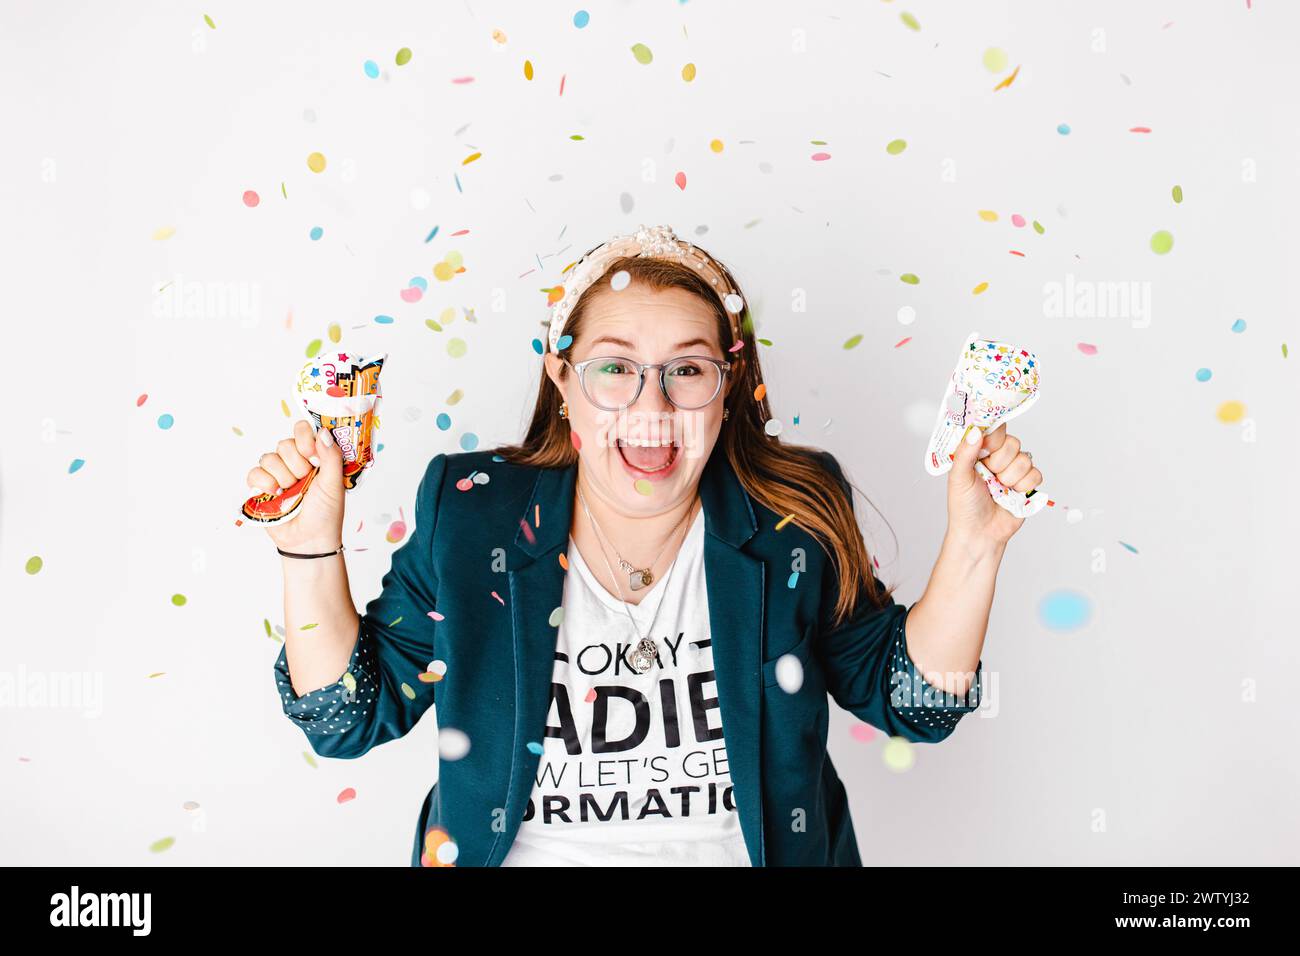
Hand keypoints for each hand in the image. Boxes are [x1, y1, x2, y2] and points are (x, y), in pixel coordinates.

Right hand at [245, 420, 345, 551]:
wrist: (310, 540)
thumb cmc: (326, 513)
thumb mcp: (335, 483)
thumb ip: (331, 456)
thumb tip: (323, 431)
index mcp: (313, 458)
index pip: (302, 431)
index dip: (304, 439)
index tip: (313, 457)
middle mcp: (294, 463)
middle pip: (284, 444)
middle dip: (297, 465)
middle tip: (305, 481)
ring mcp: (276, 475)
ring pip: (268, 458)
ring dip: (283, 476)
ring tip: (292, 492)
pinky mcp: (261, 488)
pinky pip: (254, 473)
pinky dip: (265, 483)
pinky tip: (276, 494)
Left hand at [945, 422, 1042, 552]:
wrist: (980, 533)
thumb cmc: (964, 507)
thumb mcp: (958, 477)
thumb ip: (965, 453)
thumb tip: (974, 431)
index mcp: (979, 452)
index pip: (994, 430)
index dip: (994, 437)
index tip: (987, 448)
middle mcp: (997, 458)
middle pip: (1013, 443)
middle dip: (1000, 462)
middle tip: (989, 476)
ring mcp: (1013, 470)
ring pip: (1025, 459)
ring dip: (1010, 478)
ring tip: (998, 489)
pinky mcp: (1026, 484)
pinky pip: (1035, 475)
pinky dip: (1023, 486)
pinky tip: (1011, 494)